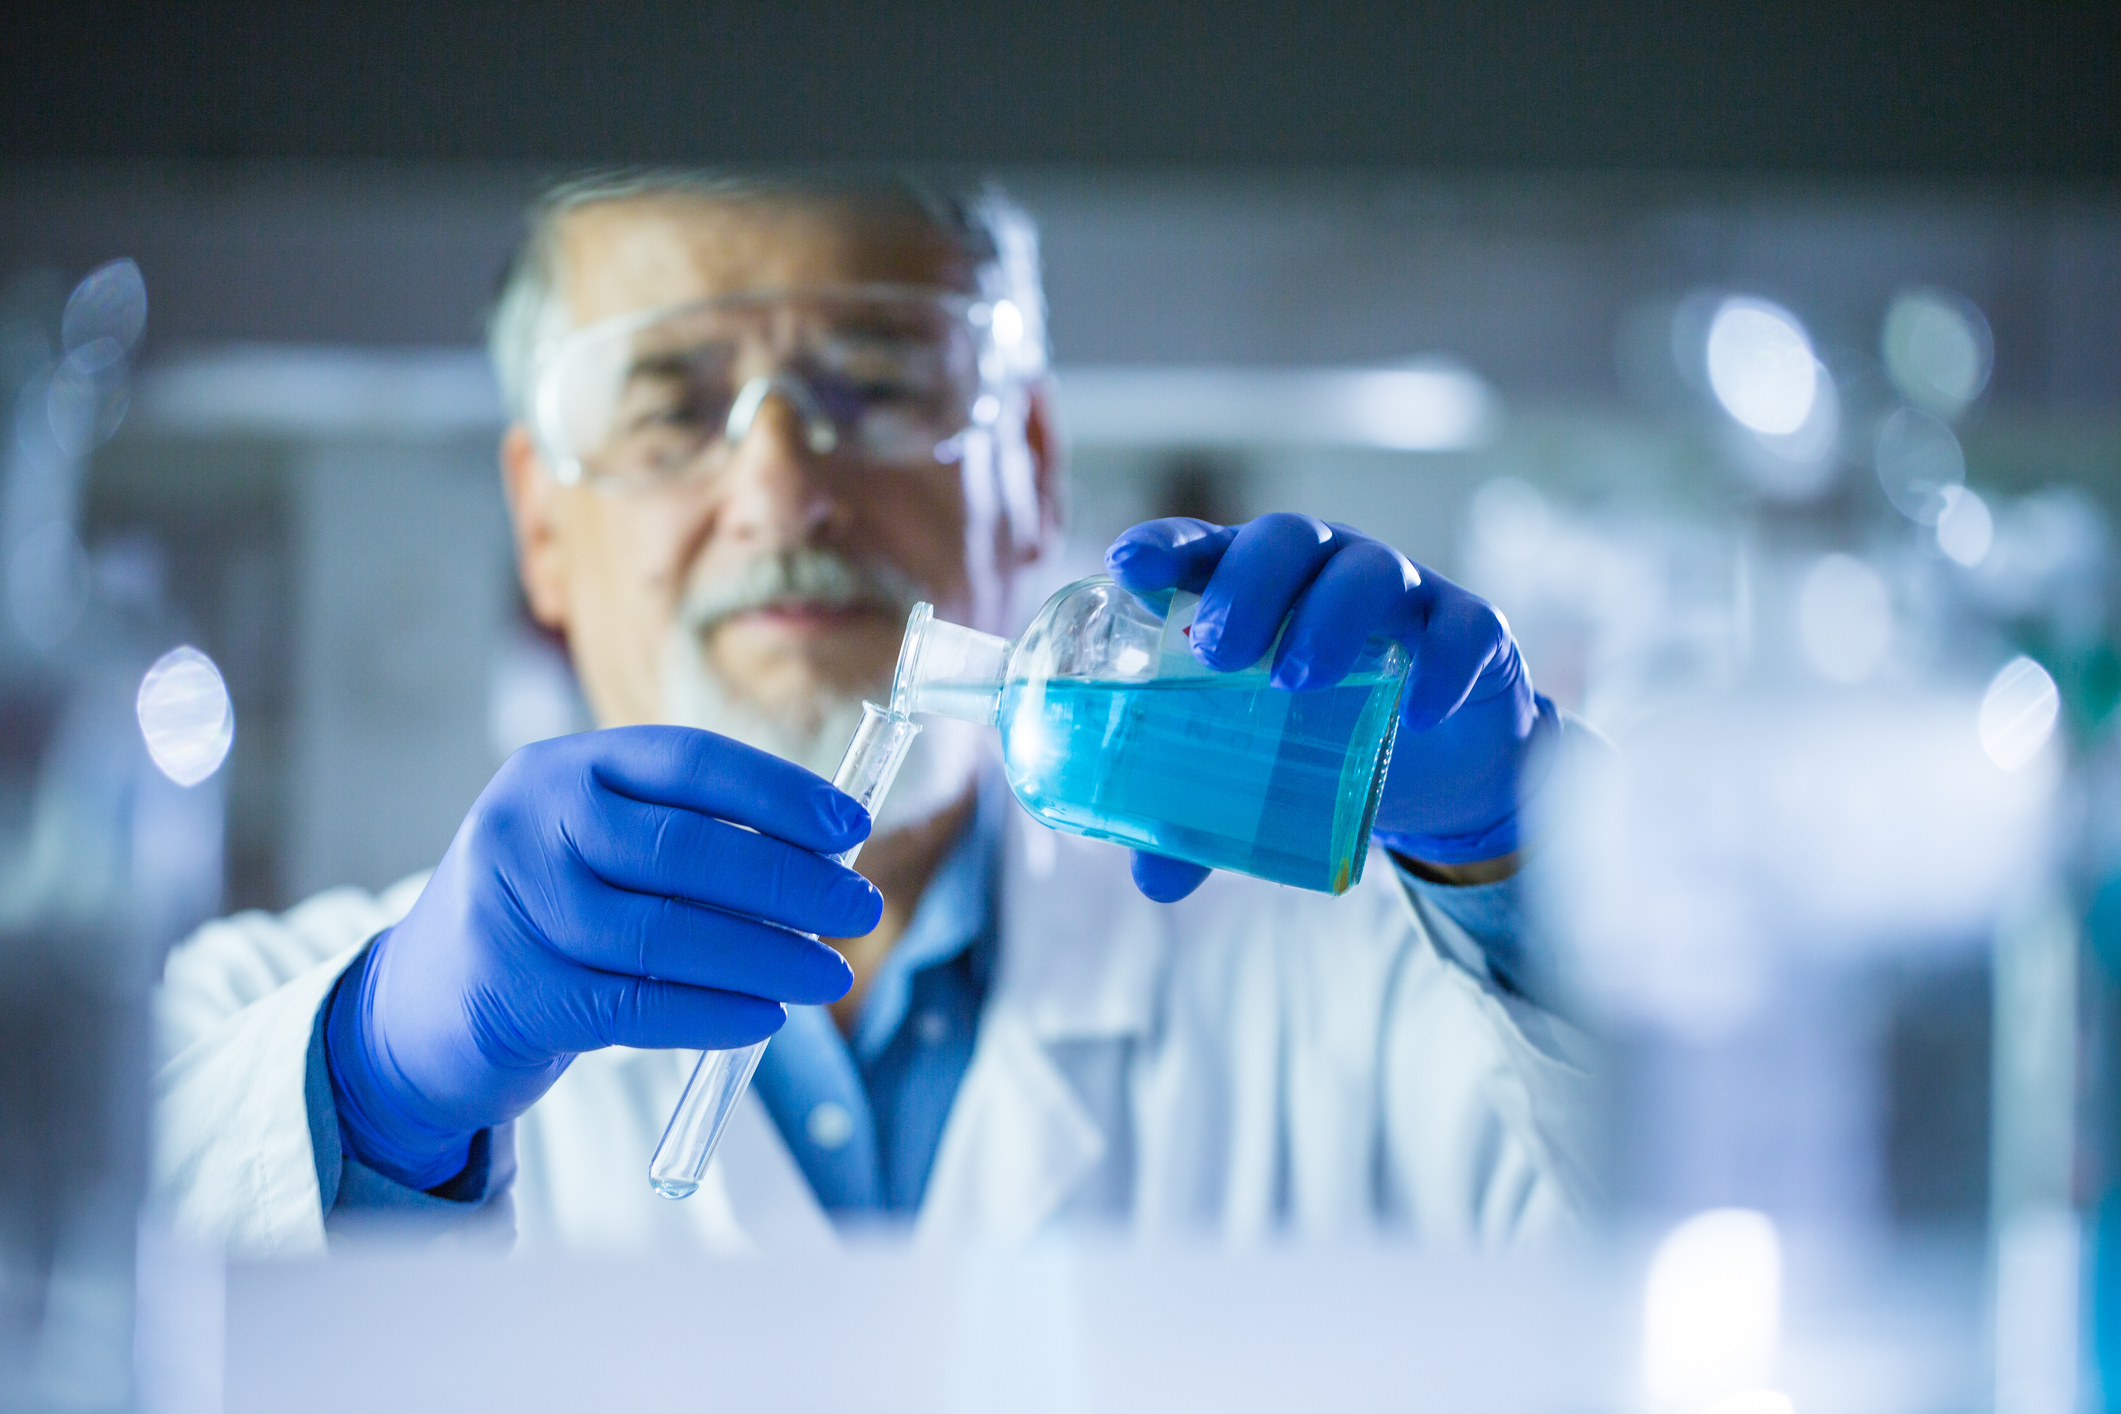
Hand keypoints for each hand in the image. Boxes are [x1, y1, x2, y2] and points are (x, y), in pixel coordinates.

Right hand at [324, 726, 878, 1189]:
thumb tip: (825, 858)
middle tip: (860, 908)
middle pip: (686, 850)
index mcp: (564, 768)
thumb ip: (687, 835)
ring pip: (666, 935)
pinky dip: (713, 1012)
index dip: (779, 793)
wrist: (424, 1001)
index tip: (851, 825)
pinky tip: (766, 1017)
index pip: (688, 762)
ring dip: (766, 957)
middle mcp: (530, 823)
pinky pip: (636, 1004)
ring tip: (831, 974)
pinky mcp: (514, 992)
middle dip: (790, 881)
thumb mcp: (594, 843)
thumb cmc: (548, 912)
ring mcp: (513, 908)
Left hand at [1106, 514, 1555, 902]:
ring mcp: (1401, 594)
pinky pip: (1461, 629)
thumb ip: (1199, 822)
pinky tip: (1416, 716)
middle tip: (1218, 652)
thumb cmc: (1325, 740)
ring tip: (1296, 682)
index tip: (1128, 569)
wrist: (1444, 765)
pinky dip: (1440, 667)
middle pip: (1286, 540)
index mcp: (1255, 590)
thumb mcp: (1258, 778)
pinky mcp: (1469, 628)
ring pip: (1369, 572)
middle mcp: (1324, 572)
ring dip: (1329, 619)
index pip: (1203, 546)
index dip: (1165, 548)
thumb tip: (1152, 881)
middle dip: (1246, 586)